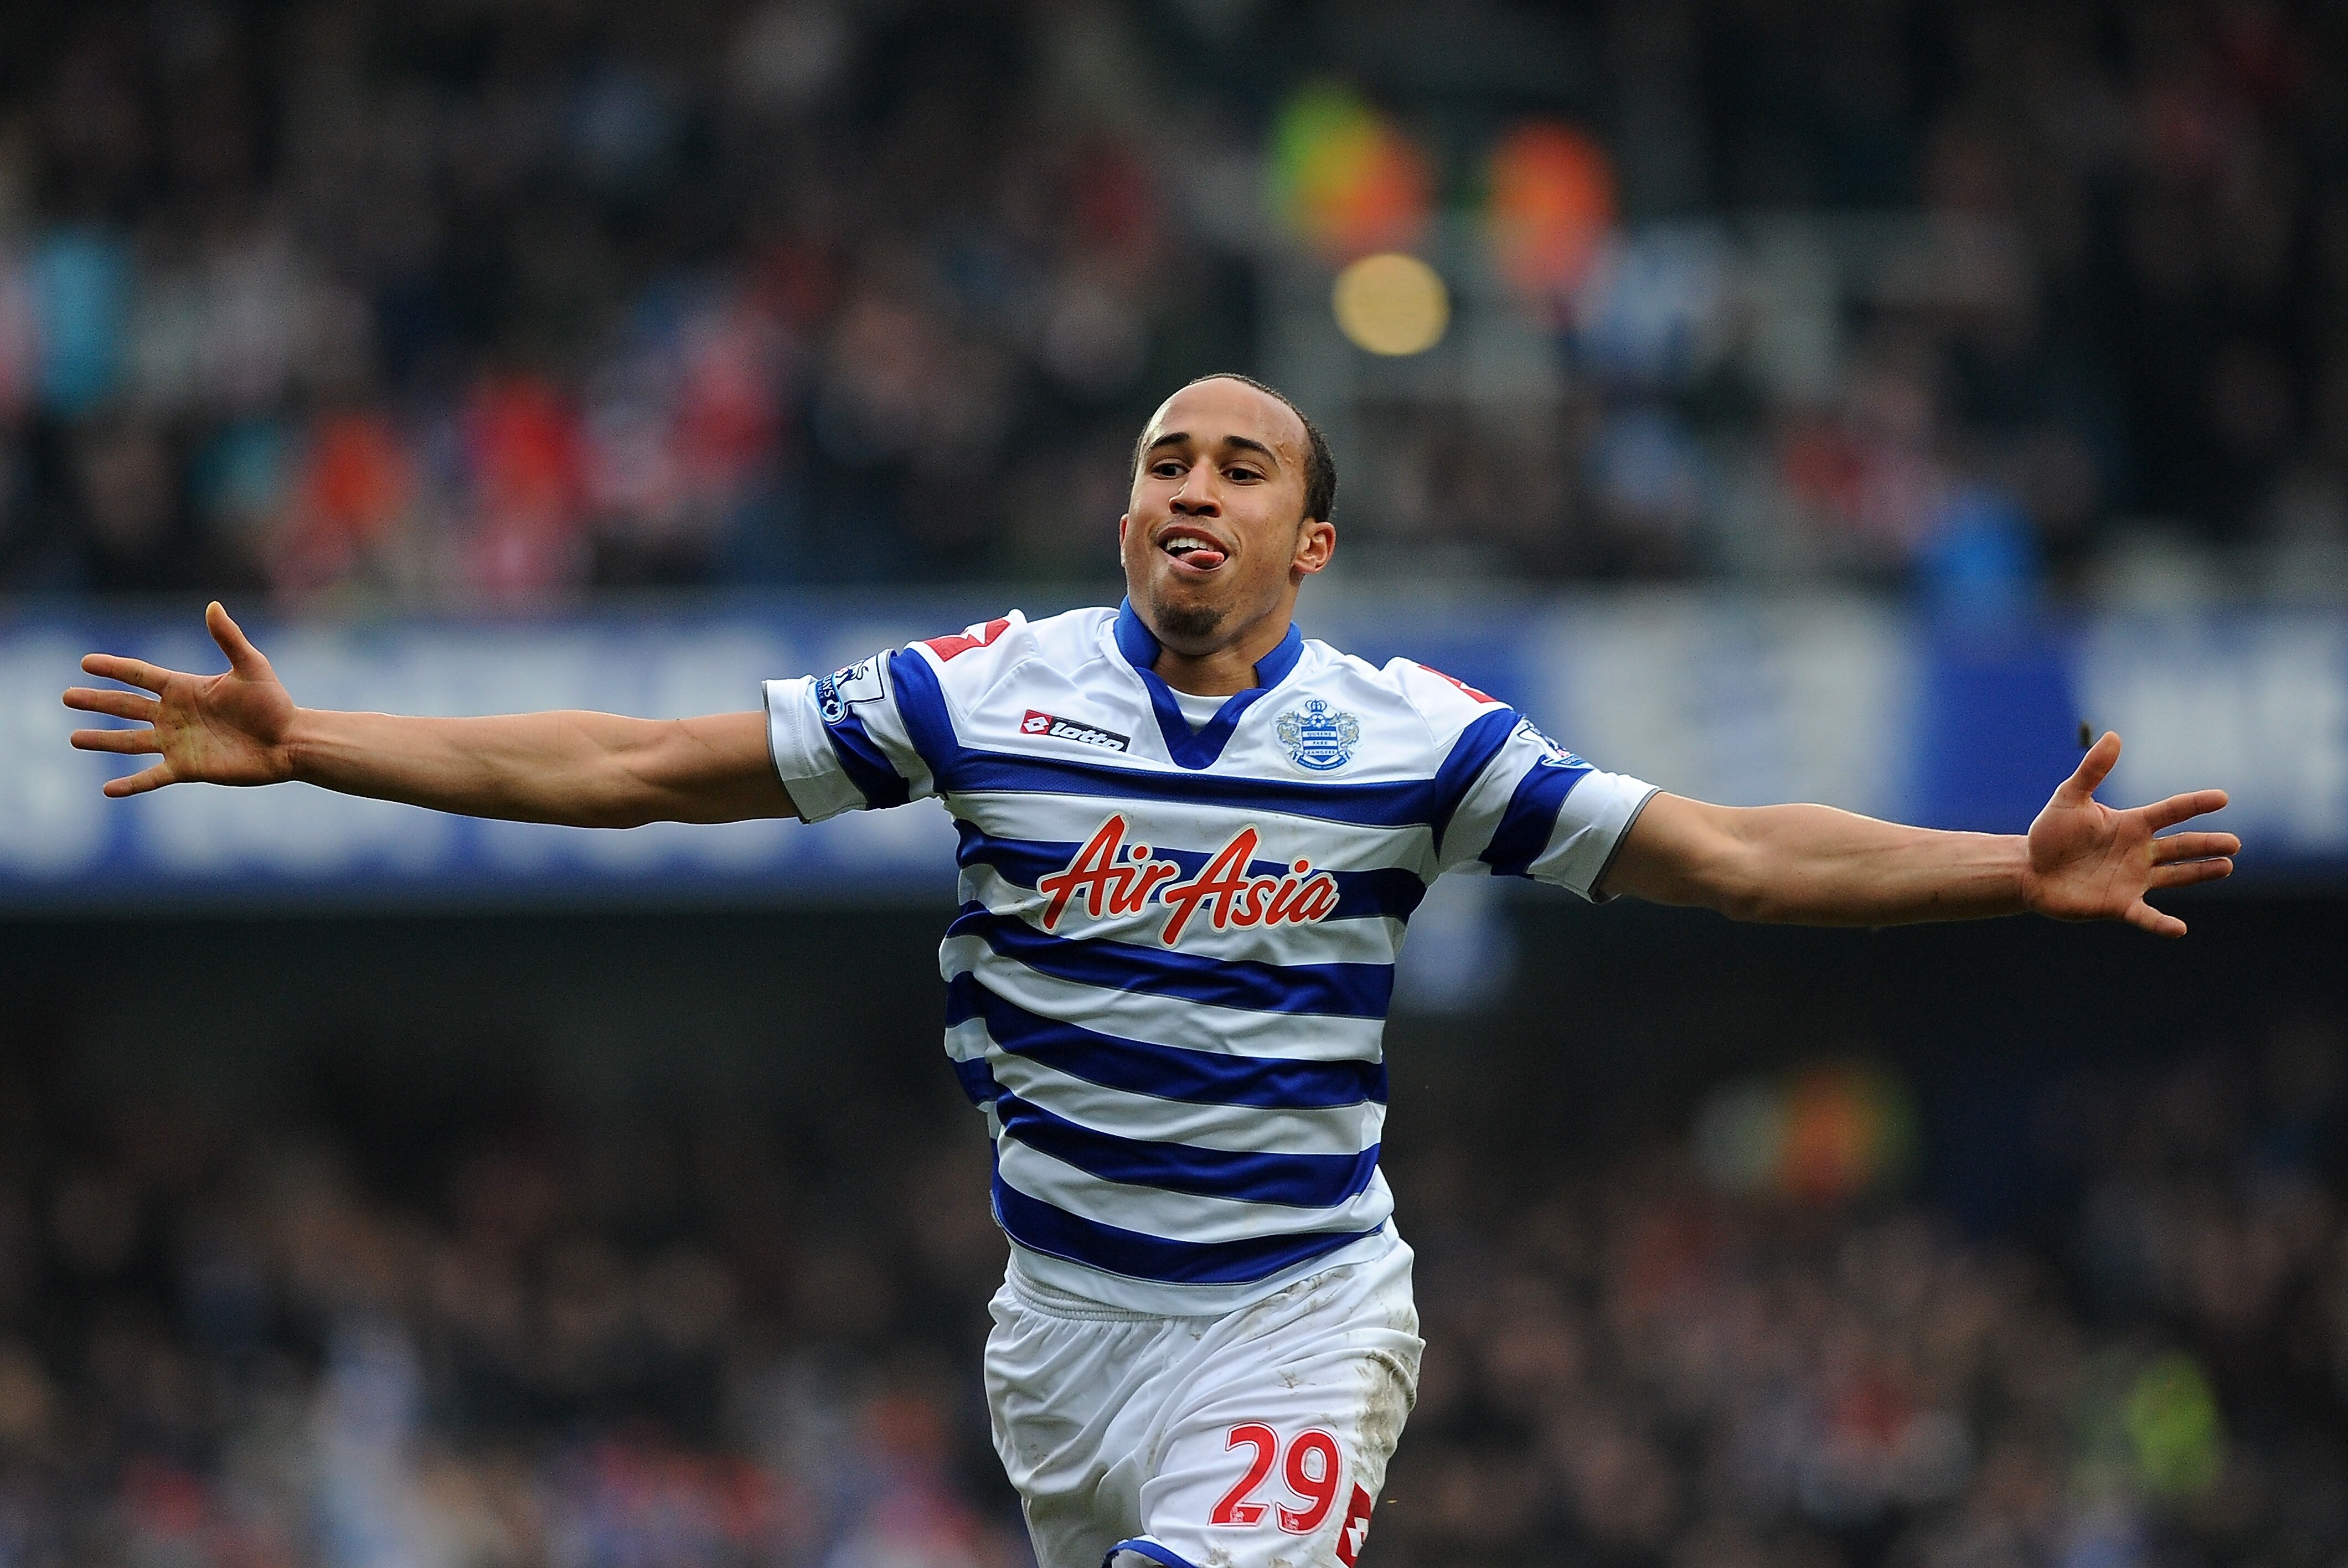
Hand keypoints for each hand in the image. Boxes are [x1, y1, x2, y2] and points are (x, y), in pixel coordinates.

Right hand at [63, 602, 298, 796]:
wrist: (290, 741)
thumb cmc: (273, 703)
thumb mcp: (251, 666)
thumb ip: (229, 638)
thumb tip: (212, 605)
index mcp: (184, 688)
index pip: (140, 675)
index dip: (114, 668)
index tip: (85, 663)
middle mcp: (175, 715)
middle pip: (126, 706)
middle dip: (97, 701)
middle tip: (66, 696)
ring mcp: (178, 743)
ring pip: (130, 741)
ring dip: (102, 740)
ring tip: (73, 738)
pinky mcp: (187, 768)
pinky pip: (152, 777)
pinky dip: (131, 784)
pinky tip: (108, 789)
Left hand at [2022, 731, 2235, 936]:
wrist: (2028, 869)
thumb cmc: (2050, 833)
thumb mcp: (2069, 798)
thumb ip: (2093, 770)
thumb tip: (2114, 736)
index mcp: (2131, 824)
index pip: (2170, 812)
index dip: (2194, 804)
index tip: (2222, 797)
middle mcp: (2138, 852)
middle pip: (2181, 846)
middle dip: (2207, 844)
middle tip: (2235, 843)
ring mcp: (2132, 879)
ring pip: (2175, 876)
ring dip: (2200, 872)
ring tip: (2227, 866)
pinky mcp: (2118, 904)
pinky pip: (2145, 915)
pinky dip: (2162, 924)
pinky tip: (2180, 929)